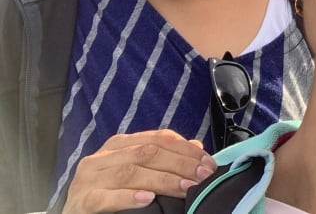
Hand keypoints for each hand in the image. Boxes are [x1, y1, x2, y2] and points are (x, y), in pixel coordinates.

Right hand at [62, 129, 216, 213]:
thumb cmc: (108, 194)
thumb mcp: (136, 174)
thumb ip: (162, 160)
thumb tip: (196, 147)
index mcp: (119, 145)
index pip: (159, 139)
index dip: (186, 150)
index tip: (208, 164)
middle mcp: (102, 156)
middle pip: (148, 152)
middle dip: (180, 164)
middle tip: (203, 177)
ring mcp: (89, 178)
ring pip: (131, 172)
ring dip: (163, 180)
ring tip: (185, 188)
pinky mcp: (80, 202)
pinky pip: (105, 197)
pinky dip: (128, 197)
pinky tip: (147, 199)